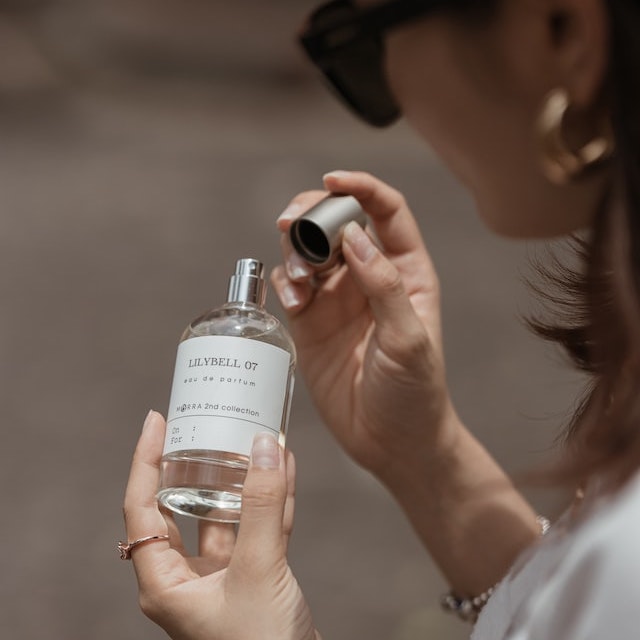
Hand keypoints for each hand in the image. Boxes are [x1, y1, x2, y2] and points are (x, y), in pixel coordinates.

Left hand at [122, 411, 319, 639]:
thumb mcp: (258, 569)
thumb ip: (260, 506)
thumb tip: (264, 445)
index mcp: (165, 582)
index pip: (142, 507)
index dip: (146, 460)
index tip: (157, 420)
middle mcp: (187, 578)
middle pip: (184, 505)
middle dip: (198, 463)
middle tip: (208, 423)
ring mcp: (222, 579)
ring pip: (226, 515)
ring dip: (243, 477)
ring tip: (253, 437)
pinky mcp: (253, 581)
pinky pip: (257, 529)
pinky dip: (271, 499)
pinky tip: (283, 468)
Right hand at [271, 171, 459, 478]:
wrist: (391, 441)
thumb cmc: (414, 391)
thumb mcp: (408, 340)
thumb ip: (383, 286)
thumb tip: (355, 236)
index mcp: (405, 271)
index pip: (385, 211)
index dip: (360, 187)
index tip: (331, 180)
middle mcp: (369, 276)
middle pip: (337, 221)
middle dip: (312, 213)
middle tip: (291, 222)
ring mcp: (337, 298)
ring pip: (308, 249)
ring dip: (295, 250)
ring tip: (299, 280)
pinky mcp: (311, 321)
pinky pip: (291, 285)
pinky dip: (286, 283)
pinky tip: (293, 301)